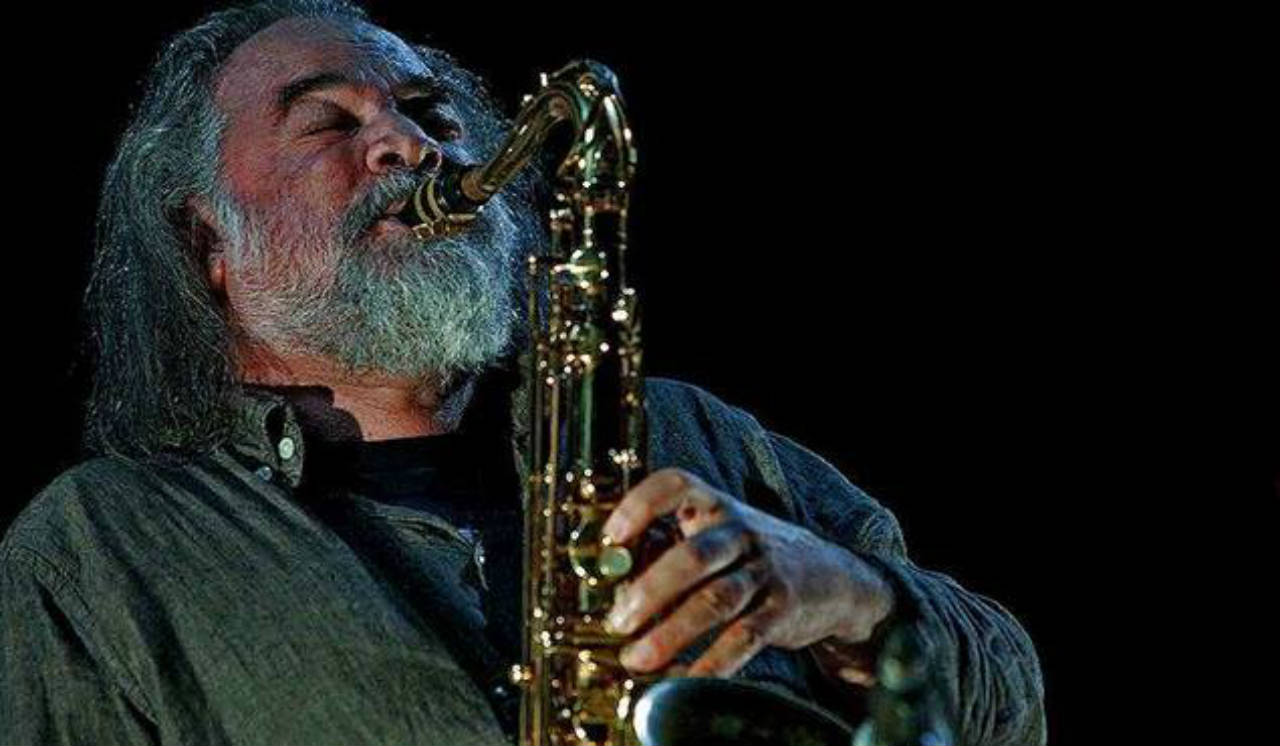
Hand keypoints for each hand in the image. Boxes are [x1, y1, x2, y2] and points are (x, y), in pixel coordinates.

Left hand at [601, 467, 895, 677]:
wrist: (833, 576)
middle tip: (618, 620)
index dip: (641, 505)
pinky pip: (745, 638)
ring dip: (672, 633)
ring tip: (638, 659)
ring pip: (716, 600)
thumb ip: (667, 551)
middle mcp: (740, 532)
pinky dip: (712, 662)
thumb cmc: (751, 557)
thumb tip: (608, 586)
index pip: (675, 485)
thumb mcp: (715, 537)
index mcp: (714, 505)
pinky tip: (684, 680)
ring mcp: (764, 570)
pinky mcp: (783, 609)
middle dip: (650, 590)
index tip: (612, 536)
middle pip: (693, 555)